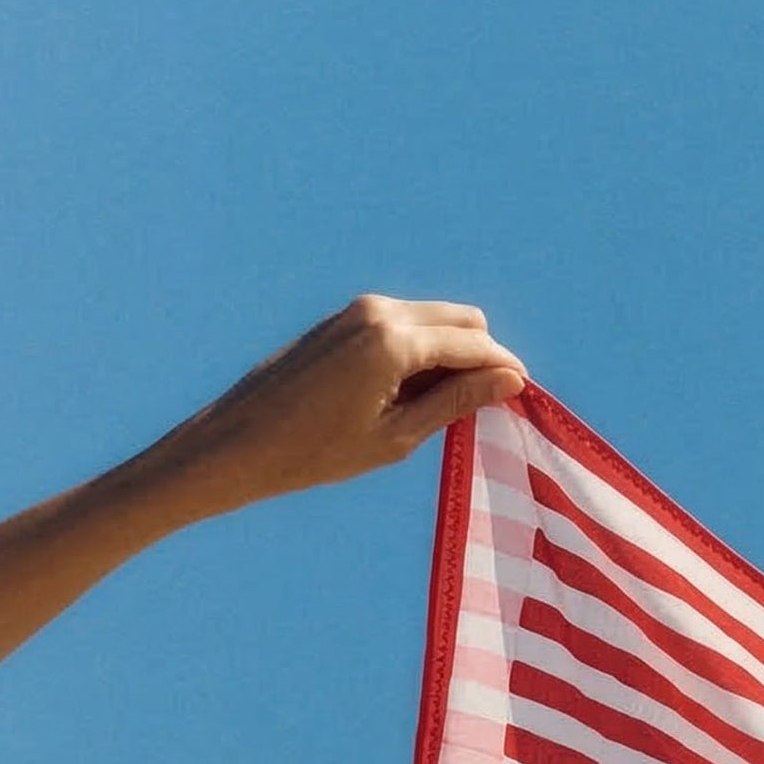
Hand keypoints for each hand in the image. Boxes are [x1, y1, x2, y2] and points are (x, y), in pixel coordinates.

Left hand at [151, 294, 530, 520]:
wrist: (238, 443)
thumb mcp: (396, 437)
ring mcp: (358, 310)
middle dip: (483, 357)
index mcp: (394, 340)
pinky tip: (411, 398)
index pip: (474, 344)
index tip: (525, 400)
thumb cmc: (315, 453)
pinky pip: (404, 325)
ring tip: (443, 412)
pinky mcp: (343, 320)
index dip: (506, 371)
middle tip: (485, 410)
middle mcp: (380, 311)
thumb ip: (456, 402)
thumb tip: (510, 379)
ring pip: (434, 319)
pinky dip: (422, 353)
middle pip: (462, 319)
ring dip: (452, 356)